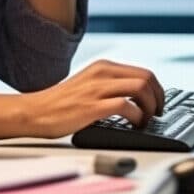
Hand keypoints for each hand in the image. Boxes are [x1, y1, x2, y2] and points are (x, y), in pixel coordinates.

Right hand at [20, 59, 165, 138]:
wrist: (34, 112)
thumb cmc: (60, 104)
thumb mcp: (88, 85)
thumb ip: (110, 85)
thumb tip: (137, 97)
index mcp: (103, 67)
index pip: (144, 72)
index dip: (158, 90)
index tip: (159, 105)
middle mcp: (102, 73)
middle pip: (147, 78)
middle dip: (159, 98)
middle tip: (157, 114)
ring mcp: (97, 88)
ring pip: (141, 88)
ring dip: (151, 107)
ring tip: (146, 121)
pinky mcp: (92, 106)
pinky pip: (126, 106)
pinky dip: (137, 117)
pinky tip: (134, 126)